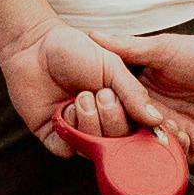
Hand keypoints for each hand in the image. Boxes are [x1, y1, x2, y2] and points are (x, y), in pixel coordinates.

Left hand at [1, 14, 152, 146]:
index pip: (138, 132)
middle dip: (113, 119)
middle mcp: (101, 125)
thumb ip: (134, 93)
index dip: (141, 129)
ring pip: (94, 149)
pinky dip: (70, 133)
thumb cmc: (77, 51)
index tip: (139, 115)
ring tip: (81, 96)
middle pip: (117, 144)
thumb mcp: (113, 67)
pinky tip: (65, 109)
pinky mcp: (54, 136)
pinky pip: (67, 149)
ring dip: (90, 123)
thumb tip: (156, 120)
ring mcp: (78, 132)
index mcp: (121, 109)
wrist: (37, 45)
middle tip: (102, 94)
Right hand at [120, 31, 193, 156]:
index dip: (113, 117)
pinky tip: (185, 135)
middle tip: (145, 123)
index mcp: (141, 96)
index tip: (113, 112)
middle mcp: (155, 117)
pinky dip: (181, 153)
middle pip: (134, 138)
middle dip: (136, 136)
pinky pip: (183, 161)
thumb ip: (128, 47)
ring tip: (170, 126)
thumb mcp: (162, 47)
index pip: (118, 115)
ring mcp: (176, 133)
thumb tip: (93, 36)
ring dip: (160, 144)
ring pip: (156, 153)